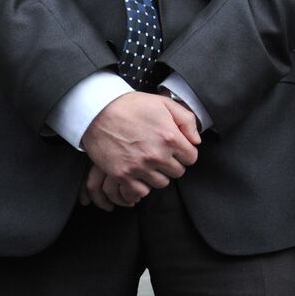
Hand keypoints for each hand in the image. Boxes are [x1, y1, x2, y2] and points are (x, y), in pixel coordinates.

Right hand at [81, 93, 199, 206]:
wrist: (98, 112)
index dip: (185, 153)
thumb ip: (187, 121)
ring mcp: (139, 166)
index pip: (191, 158)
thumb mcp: (164, 104)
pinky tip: (139, 175)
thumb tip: (196, 141)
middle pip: (177, 172)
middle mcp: (157, 155)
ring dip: (158, 175)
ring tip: (149, 163)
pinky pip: (140, 192)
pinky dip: (141, 186)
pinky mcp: (122, 174)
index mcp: (170, 137)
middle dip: (172, 164)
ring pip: (161, 183)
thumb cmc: (132, 106)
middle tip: (162, 155)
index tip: (177, 149)